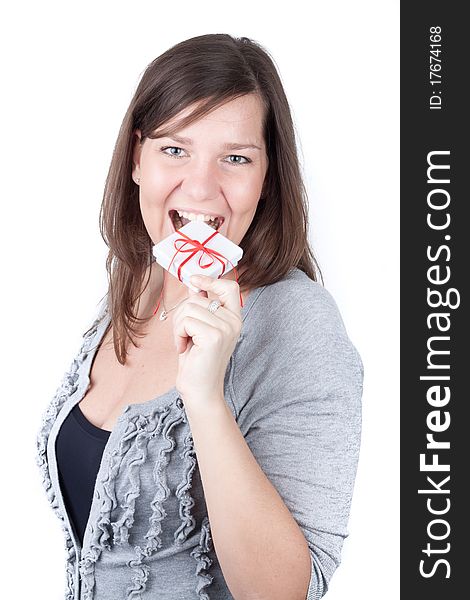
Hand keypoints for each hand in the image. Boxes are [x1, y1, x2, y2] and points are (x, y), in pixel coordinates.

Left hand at [172, 274, 242, 406]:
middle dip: (181, 315)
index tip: (194, 281)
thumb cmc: (197, 360)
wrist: (200, 390)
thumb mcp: (199, 328)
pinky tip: (184, 348)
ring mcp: (226, 328)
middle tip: (183, 335)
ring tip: (185, 342)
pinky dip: (178, 334)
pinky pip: (186, 321)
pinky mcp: (214, 336)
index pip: (229, 287)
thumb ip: (200, 306)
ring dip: (178, 326)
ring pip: (189, 308)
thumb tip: (193, 283)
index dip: (211, 280)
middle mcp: (234, 321)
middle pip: (197, 298)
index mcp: (233, 318)